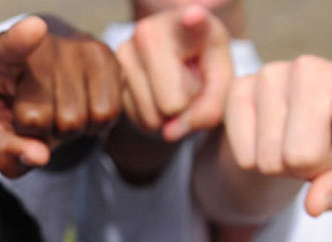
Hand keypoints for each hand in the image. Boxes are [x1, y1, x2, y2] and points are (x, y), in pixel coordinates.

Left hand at [0, 15, 121, 176]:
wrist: (49, 78)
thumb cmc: (21, 106)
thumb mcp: (6, 132)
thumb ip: (12, 151)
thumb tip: (40, 157)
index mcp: (0, 60)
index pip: (9, 48)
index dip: (20, 40)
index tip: (34, 29)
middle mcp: (39, 46)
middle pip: (40, 119)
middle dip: (40, 132)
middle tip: (42, 115)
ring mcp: (74, 47)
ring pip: (76, 121)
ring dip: (70, 130)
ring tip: (62, 110)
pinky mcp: (104, 54)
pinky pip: (107, 114)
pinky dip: (95, 125)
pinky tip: (85, 107)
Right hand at [115, 4, 233, 140]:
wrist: (176, 53)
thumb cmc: (203, 62)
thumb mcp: (221, 81)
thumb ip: (210, 108)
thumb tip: (169, 133)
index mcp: (187, 23)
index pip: (193, 23)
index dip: (195, 21)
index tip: (195, 16)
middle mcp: (147, 31)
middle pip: (171, 103)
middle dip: (184, 106)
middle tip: (187, 83)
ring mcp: (123, 52)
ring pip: (152, 116)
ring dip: (166, 113)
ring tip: (172, 87)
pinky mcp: (110, 74)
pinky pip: (136, 118)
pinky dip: (151, 115)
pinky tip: (156, 92)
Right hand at [222, 56, 331, 215]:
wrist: (300, 122)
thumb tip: (314, 205)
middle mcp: (313, 70)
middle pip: (303, 154)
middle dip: (308, 168)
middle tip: (317, 150)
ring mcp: (271, 74)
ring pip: (269, 159)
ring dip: (282, 166)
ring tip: (294, 142)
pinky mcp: (238, 88)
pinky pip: (244, 157)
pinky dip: (255, 162)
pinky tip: (271, 138)